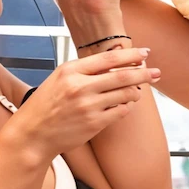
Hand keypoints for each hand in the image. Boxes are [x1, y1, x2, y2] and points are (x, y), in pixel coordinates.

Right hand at [2, 47, 159, 157]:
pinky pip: (121, 111)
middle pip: (123, 75)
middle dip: (144, 73)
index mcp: (71, 70)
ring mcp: (88, 106)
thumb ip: (84, 70)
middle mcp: (80, 86)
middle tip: (156, 72)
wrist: (32, 134)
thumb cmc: (45, 106)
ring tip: (137, 91)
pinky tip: (125, 105)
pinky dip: (127, 107)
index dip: (131, 55)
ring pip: (125, 94)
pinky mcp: (94, 123)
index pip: (109, 58)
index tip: (144, 53)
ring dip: (136, 92)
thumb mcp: (59, 79)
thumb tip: (116, 62)